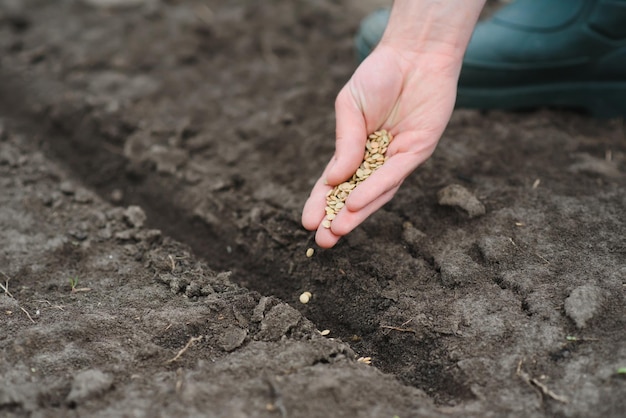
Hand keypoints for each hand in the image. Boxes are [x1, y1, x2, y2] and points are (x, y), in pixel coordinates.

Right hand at [301, 44, 460, 247]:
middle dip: (338, 219)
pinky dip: (375, 189)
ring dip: (356, 214)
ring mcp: (398, 158)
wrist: (413, 53)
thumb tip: (333, 180)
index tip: (307, 223)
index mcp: (357, 150)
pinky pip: (394, 175)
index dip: (322, 203)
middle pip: (355, 195)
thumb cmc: (378, 76)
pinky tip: (355, 203)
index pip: (336, 183)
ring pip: (376, 193)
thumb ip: (344, 144)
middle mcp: (377, 160)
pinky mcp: (418, 151)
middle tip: (321, 243)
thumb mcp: (349, 108)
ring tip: (336, 231)